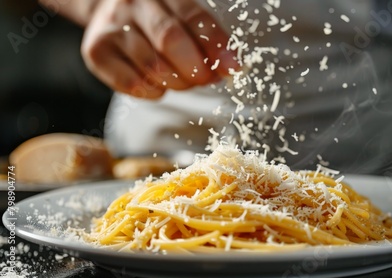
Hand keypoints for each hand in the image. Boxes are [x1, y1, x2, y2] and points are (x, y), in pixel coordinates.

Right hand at [80, 0, 238, 98]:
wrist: (107, 12)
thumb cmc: (155, 19)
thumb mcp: (180, 16)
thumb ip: (203, 38)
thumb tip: (228, 68)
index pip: (193, 17)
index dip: (215, 45)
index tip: (232, 68)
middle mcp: (134, 4)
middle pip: (170, 40)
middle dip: (195, 68)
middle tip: (204, 79)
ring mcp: (112, 27)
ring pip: (153, 66)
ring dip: (176, 83)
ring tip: (181, 81)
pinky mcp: (96, 52)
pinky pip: (132, 84)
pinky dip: (153, 92)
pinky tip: (158, 85)